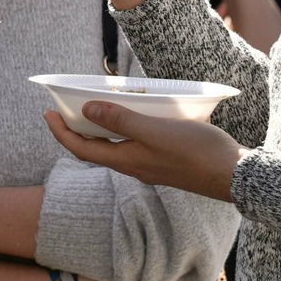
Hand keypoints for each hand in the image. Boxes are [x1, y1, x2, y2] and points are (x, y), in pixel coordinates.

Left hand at [44, 105, 246, 201]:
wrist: (233, 175)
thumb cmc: (196, 152)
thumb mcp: (156, 131)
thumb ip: (122, 121)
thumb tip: (88, 111)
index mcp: (127, 160)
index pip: (81, 149)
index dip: (61, 132)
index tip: (47, 113)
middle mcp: (134, 165)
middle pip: (95, 148)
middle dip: (77, 128)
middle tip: (66, 107)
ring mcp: (150, 164)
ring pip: (115, 145)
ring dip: (101, 127)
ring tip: (97, 105)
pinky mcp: (166, 159)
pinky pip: (135, 143)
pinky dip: (125, 127)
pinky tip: (136, 113)